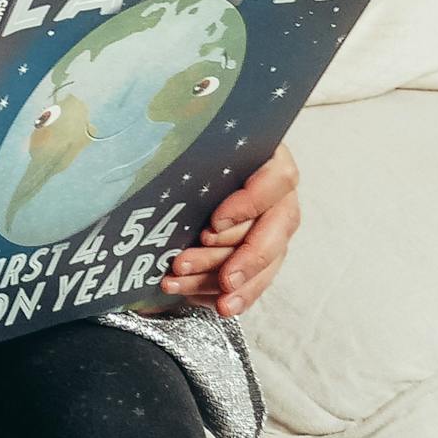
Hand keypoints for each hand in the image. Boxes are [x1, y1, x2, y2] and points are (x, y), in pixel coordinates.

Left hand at [160, 143, 299, 317]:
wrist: (200, 161)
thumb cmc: (197, 144)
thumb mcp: (196, 138)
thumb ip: (190, 143)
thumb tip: (158, 151)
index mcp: (272, 159)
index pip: (277, 181)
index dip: (249, 204)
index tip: (212, 224)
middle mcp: (280, 197)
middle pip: (275, 232)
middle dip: (246, 260)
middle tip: (221, 279)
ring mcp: (273, 229)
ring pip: (264, 263)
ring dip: (226, 282)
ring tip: (185, 288)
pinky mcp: (261, 255)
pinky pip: (252, 281)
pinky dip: (223, 293)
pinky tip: (197, 299)